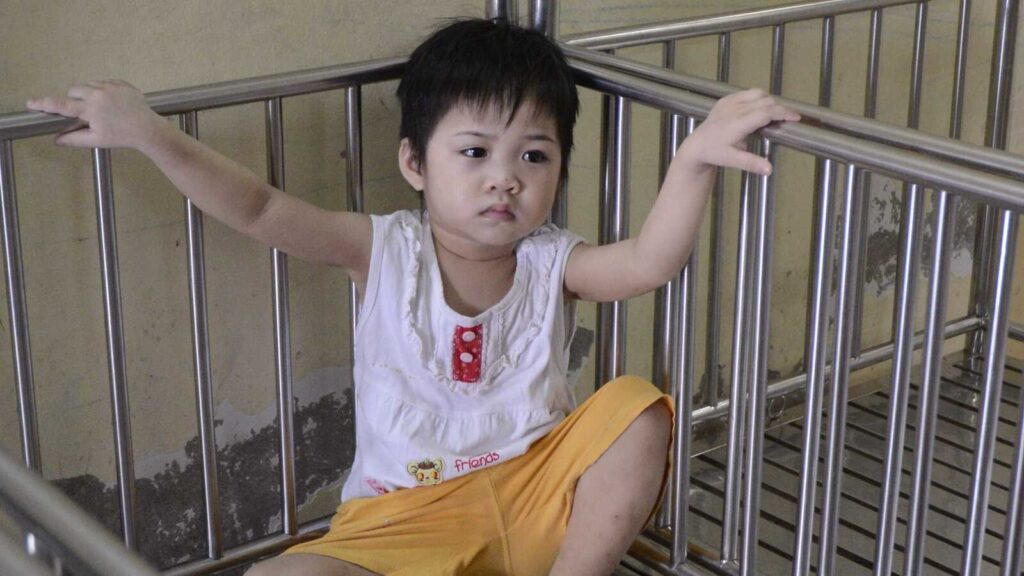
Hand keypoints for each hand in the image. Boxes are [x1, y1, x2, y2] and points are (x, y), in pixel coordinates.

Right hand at [26, 80, 163, 149]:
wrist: (148, 129)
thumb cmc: (122, 136)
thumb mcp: (97, 140)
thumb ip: (74, 139)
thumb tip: (57, 140)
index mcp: (90, 109)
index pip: (61, 105)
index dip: (45, 104)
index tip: (31, 102)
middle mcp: (98, 94)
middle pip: (74, 91)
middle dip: (75, 100)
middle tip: (85, 113)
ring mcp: (110, 86)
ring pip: (89, 84)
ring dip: (89, 94)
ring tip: (102, 108)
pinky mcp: (121, 83)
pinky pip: (105, 82)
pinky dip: (104, 90)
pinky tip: (113, 103)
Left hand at [679, 88, 799, 175]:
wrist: (696, 145)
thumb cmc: (714, 153)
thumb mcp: (732, 160)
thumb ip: (752, 163)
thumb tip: (770, 170)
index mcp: (738, 123)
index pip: (767, 112)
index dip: (783, 113)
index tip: (796, 117)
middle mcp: (735, 109)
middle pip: (765, 102)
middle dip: (779, 109)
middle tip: (786, 120)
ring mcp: (729, 102)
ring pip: (757, 93)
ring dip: (768, 101)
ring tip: (773, 115)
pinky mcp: (725, 99)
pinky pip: (747, 93)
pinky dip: (757, 98)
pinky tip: (758, 109)